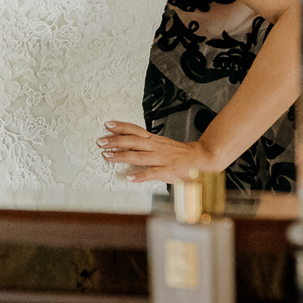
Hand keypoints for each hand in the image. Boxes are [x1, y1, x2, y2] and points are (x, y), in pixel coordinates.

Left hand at [97, 121, 218, 183]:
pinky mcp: (166, 171)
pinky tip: (130, 178)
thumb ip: (147, 144)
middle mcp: (155, 147)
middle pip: (132, 141)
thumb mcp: (162, 144)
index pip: (135, 130)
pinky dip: (140, 176)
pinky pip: (151, 173)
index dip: (121, 127)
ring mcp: (160, 159)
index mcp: (154, 140)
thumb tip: (130, 143)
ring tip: (107, 156)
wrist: (201, 158)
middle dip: (115, 141)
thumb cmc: (181, 153)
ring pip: (137, 156)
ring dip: (121, 156)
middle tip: (100, 141)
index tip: (108, 125)